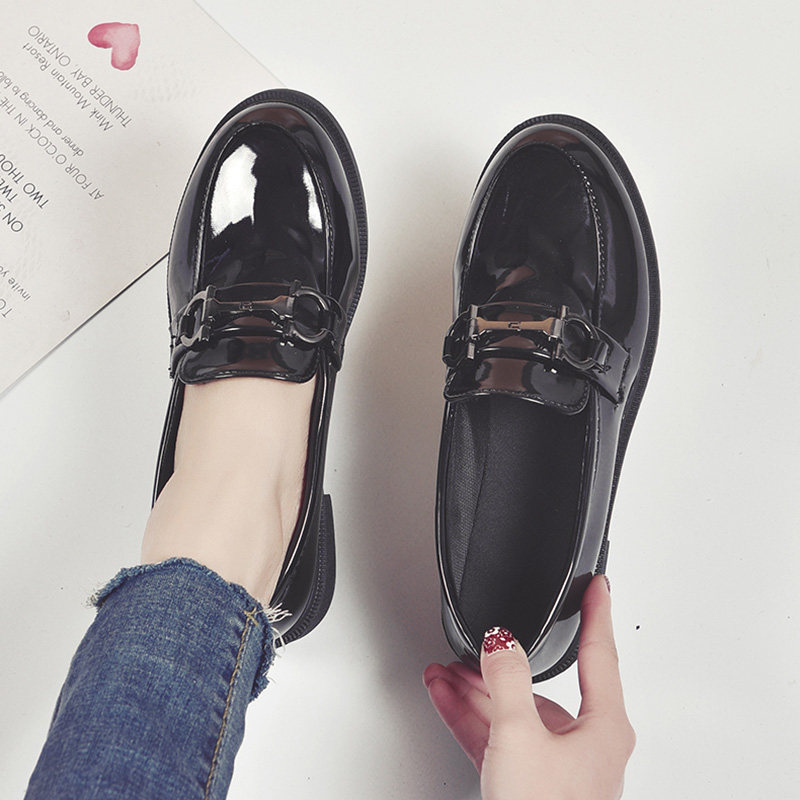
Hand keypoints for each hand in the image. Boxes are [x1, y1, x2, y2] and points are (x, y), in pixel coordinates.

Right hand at [423, 575, 634, 799]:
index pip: (600, 653)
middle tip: (478, 640)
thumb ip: (508, 678)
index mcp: (603, 727)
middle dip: (499, 662)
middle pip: (538, 685)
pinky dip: (469, 717)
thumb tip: (500, 641)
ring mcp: (553, 768)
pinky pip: (495, 739)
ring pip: (511, 712)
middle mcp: (583, 745)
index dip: (597, 613)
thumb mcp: (522, 734)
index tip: (599, 585)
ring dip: (474, 689)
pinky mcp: (525, 786)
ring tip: (444, 669)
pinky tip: (445, 696)